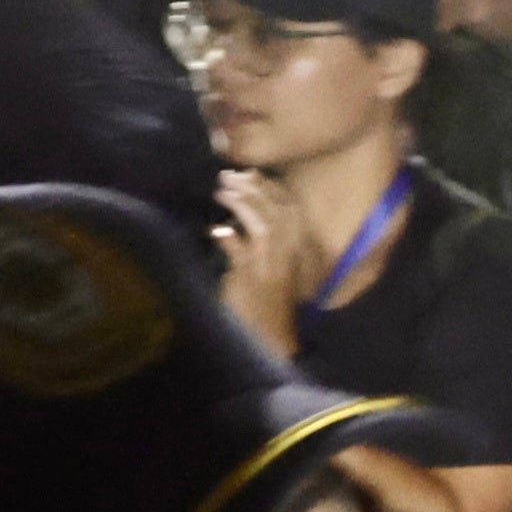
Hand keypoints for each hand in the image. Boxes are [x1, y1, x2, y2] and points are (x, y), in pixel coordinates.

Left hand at [212, 164, 317, 353]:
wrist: (268, 339)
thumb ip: (262, 241)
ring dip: (241, 205)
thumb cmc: (266, 303)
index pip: (289, 208)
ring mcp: (269, 267)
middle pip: (275, 211)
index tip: (251, 172)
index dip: (271, 187)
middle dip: (252, 188)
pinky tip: (216, 231)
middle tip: (228, 176)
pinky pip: (240, 255)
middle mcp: (286, 255)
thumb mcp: (271, 267)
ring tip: (220, 192)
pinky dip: (228, 240)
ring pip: (262, 226)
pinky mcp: (250, 281)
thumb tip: (239, 215)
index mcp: (295, 249)